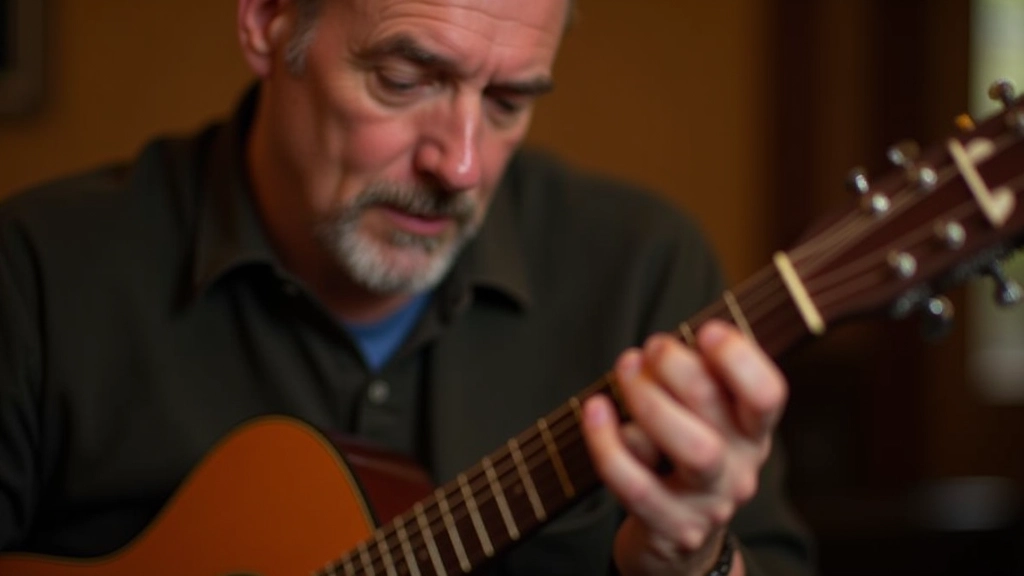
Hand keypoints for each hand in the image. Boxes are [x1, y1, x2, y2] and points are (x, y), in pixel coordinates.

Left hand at [581, 320, 786, 575]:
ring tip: (627, 370)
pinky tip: (594, 410)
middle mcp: (740, 467)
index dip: (740, 359)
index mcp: (752, 431)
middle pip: (719, 413)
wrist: (674, 542)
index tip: (707, 331)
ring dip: (651, 401)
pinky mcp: (671, 526)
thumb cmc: (679, 456)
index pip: (768, 394)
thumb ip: (695, 380)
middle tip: (650, 348)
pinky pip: (636, 485)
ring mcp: (708, 501)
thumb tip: (666, 344)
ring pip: (694, 449)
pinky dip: (609, 442)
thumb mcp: (700, 418)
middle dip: (677, 368)